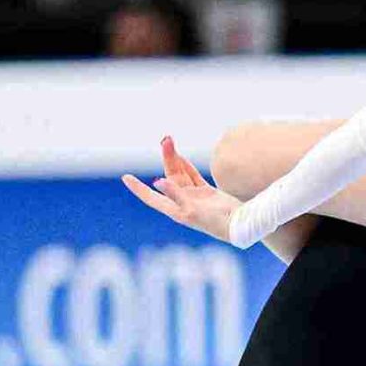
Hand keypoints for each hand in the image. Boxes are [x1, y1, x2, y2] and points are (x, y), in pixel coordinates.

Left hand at [120, 135, 243, 243]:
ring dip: (175, 159)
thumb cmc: (215, 223)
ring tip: (169, 141)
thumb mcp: (192, 210)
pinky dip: (186, 166)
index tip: (125, 178)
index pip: (151, 197)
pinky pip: (192, 176)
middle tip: (165, 140)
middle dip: (167, 159)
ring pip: (181, 174)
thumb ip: (176, 195)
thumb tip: (157, 182)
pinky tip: (180, 157)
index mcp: (175, 210)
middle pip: (168, 177)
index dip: (138, 188)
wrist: (239, 225)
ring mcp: (194, 197)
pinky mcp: (206, 192)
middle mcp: (182, 202)